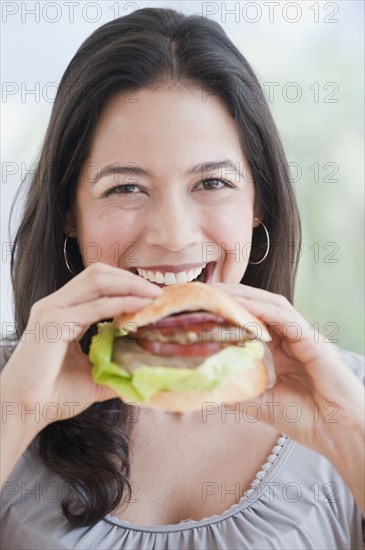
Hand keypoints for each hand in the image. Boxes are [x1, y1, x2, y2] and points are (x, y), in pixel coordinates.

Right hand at [1, 262, 161, 427]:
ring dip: (130, 285)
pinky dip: (121, 303)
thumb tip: (144, 370)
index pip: (97, 283)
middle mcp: (55, 305)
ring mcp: (53, 310)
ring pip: (97, 281)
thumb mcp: (92, 375)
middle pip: (98, 274)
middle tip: (158, 292)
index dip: (125, 283)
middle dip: (130, 279)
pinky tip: (141, 308)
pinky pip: (95, 306)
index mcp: (62, 312)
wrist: (24, 410)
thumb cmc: (53, 395)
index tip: (151, 295)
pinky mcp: (54, 322)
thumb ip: (114, 366)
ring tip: (154, 296)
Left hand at [211, 283, 363, 456]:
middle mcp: (294, 339)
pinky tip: (240, 304)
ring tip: (219, 290)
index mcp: (285, 351)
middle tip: (207, 289)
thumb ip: (242, 395)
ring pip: (272, 305)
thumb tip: (213, 389)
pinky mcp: (312, 340)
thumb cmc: (310, 421)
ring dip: (245, 295)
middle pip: (262, 307)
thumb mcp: (265, 405)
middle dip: (235, 296)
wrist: (340, 434)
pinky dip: (260, 307)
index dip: (233, 312)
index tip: (206, 306)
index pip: (256, 322)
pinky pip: (283, 317)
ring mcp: (304, 337)